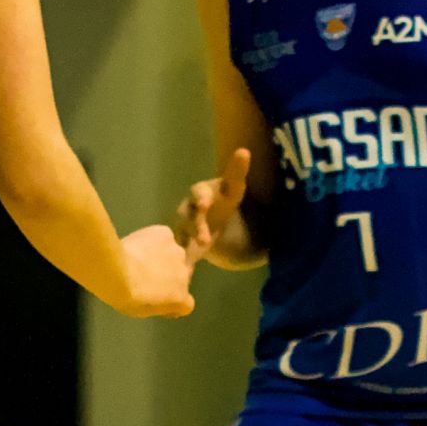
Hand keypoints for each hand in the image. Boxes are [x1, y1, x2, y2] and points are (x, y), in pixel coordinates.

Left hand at [116, 224, 195, 318]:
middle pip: (180, 275)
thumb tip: (159, 297)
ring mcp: (177, 251)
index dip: (173, 298)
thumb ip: (159, 303)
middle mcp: (185, 274)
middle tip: (146, 275)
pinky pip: (162, 237)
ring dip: (162, 256)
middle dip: (168, 275)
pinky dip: (153, 240)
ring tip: (140, 258)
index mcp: (181, 298)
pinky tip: (138, 244)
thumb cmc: (125, 296)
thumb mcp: (143, 310)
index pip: (186, 302)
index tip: (159, 297)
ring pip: (172, 254)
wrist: (115, 271)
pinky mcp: (166, 234)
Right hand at [173, 148, 252, 264]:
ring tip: (201, 252)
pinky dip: (184, 264)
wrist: (216, 223)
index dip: (201, 198)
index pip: (199, 194)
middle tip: (204, 237)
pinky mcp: (187, 247)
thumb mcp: (233, 188)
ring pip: (183, 236)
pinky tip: (187, 275)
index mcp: (202, 195)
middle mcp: (189, 211)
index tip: (205, 204)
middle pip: (187, 217)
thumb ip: (237, 171)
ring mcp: (186, 230)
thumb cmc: (223, 201)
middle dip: (194, 225)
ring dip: (189, 245)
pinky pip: (184, 255)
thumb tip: (243, 150)